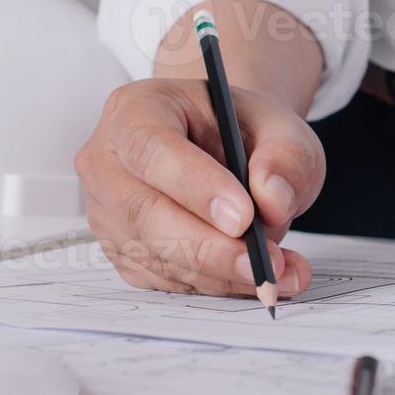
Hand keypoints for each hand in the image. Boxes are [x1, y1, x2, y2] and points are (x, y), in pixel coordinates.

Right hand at [74, 77, 324, 295]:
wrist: (229, 147)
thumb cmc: (244, 131)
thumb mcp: (281, 127)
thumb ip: (286, 157)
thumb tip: (272, 200)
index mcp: (137, 110)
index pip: (151, 149)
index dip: (195, 186)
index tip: (244, 216)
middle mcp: (109, 161)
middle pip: (144, 213)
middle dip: (211, 247)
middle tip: (265, 263)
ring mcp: (109, 211)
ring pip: (155, 255)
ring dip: (221, 273)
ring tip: (280, 272)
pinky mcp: (124, 252)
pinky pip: (165, 280)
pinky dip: (215, 284)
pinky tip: (255, 275)